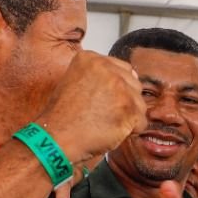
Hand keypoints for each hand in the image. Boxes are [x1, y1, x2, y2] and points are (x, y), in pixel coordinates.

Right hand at [39, 51, 145, 186]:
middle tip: (102, 115)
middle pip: (134, 85)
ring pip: (140, 104)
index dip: (116, 90)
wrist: (57, 138)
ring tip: (104, 123)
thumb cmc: (63, 116)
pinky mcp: (128, 108)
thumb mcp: (75, 81)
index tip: (101, 102)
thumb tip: (132, 74)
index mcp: (91, 59)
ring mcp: (119, 88)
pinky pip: (141, 122)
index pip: (122, 69)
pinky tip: (110, 132)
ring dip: (127, 117)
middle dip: (124, 102)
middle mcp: (107, 68)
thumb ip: (100, 75)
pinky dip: (130, 132)